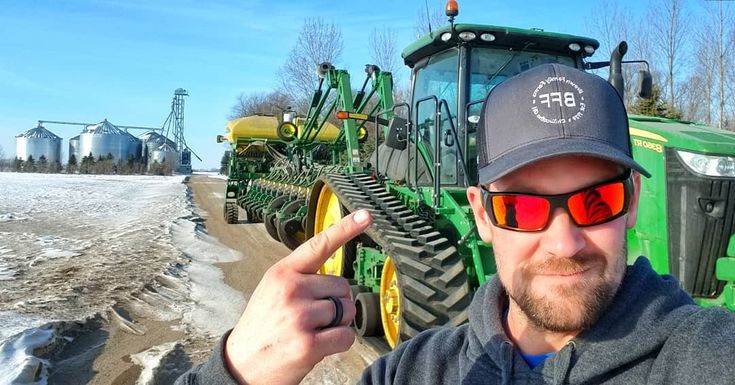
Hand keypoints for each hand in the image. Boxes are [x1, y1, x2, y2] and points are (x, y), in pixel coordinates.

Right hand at [224, 209, 371, 384]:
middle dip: (335, 303)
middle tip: (312, 318)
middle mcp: (291, 290)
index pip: (319, 245)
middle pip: (342, 286)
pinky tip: (318, 346)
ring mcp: (300, 317)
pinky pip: (346, 336)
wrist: (241, 365)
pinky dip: (339, 342)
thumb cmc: (261, 327)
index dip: (346, 228)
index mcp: (282, 273)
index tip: (366, 215)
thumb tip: (333, 276)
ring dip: (338, 324)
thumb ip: (300, 278)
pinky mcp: (309, 344)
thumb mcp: (272, 291)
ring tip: (312, 331)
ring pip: (347, 311)